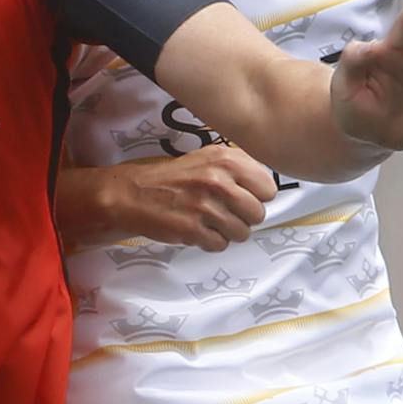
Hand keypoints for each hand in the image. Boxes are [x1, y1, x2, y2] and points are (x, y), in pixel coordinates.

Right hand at [103, 147, 279, 252]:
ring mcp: (205, 206)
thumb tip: (267, 188)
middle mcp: (218, 181)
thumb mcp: (208, 158)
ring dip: (227, 231)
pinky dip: (210, 241)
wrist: (134, 194)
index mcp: (226, 160)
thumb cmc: (174, 178)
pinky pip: (220, 245)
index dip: (257, 196)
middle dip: (243, 217)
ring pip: (242, 233)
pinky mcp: (193, 229)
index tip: (244, 197)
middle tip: (224, 212)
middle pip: (258, 214)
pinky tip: (197, 229)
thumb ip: (239, 168)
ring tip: (209, 221)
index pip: (268, 188)